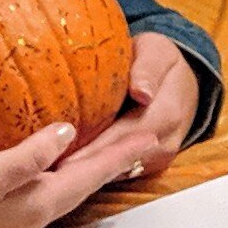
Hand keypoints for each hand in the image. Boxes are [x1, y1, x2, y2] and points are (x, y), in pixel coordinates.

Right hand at [0, 122, 154, 227]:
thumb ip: (30, 155)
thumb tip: (69, 131)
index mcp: (36, 203)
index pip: (90, 174)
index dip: (121, 154)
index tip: (153, 137)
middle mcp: (34, 213)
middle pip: (86, 182)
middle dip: (116, 160)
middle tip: (146, 140)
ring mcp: (17, 213)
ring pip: (69, 184)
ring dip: (94, 165)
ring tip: (115, 148)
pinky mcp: (0, 207)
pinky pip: (48, 183)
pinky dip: (66, 167)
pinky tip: (60, 155)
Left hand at [59, 33, 200, 181]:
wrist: (184, 80)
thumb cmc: (161, 60)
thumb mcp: (156, 52)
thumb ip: (147, 69)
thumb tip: (142, 92)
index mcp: (166, 114)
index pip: (125, 136)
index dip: (94, 148)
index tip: (62, 156)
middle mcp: (163, 142)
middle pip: (118, 160)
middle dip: (81, 167)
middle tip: (44, 172)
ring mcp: (156, 157)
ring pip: (118, 170)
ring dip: (86, 173)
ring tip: (49, 174)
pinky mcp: (148, 165)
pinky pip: (120, 170)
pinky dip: (95, 170)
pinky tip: (67, 168)